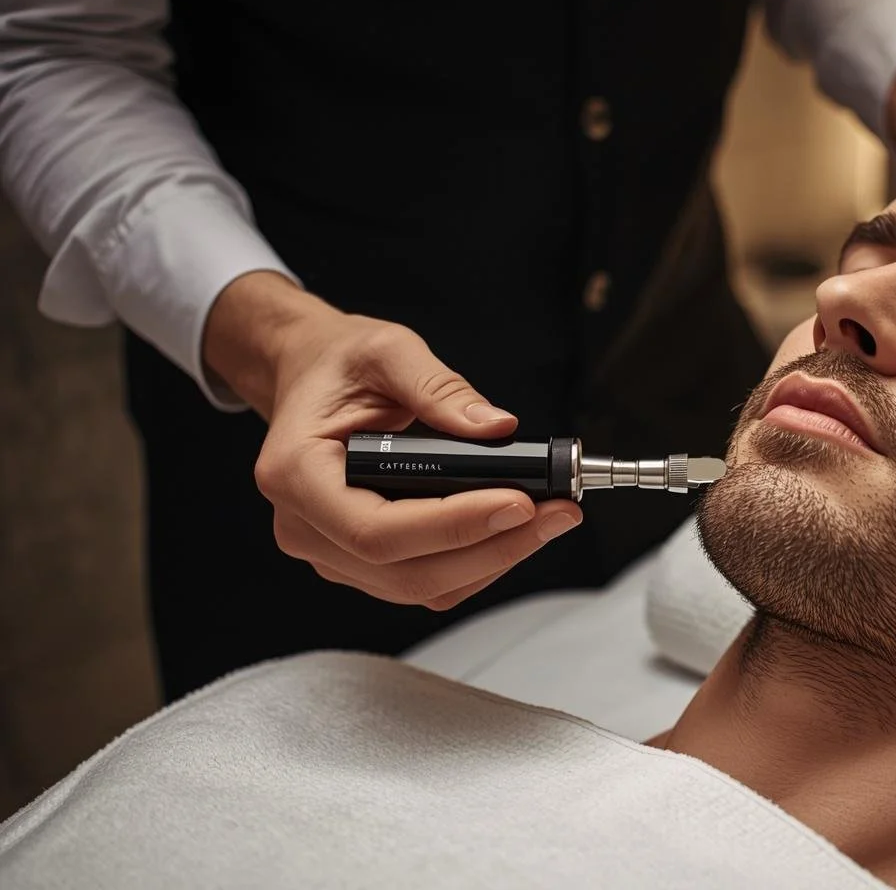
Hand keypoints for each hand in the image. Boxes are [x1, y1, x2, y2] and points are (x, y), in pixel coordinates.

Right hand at [203, 271, 581, 610]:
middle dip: (493, 548)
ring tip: (551, 518)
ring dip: (495, 559)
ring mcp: (331, 553)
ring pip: (422, 587)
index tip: (519, 502)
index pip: (376, 531)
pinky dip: (479, 562)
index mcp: (296, 474)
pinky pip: (427, 581)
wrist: (313, 376)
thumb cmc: (339, 365)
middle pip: (406, 572)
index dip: (454, 526)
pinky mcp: (361, 562)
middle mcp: (305, 527)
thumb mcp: (388, 351)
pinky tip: (517, 529)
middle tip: (557, 513)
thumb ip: (440, 388)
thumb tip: (496, 427)